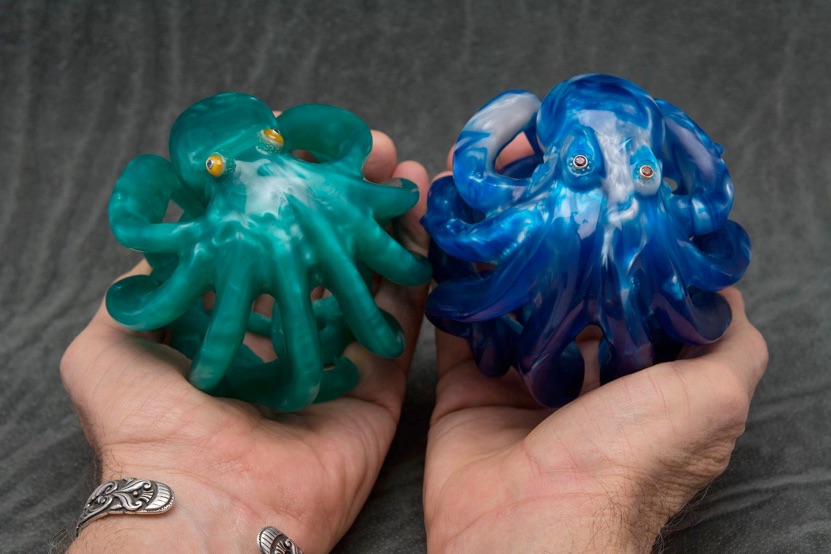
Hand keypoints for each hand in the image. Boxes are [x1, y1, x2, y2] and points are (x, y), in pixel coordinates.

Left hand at [61, 131, 430, 552]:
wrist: (211, 502)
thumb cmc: (153, 426)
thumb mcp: (110, 345)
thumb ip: (139, 288)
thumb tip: (164, 239)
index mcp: (235, 317)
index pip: (270, 236)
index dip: (290, 187)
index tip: (307, 143)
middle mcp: (290, 328)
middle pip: (329, 245)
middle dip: (351, 193)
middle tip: (374, 150)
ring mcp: (338, 353)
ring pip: (372, 272)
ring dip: (390, 220)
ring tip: (406, 173)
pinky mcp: (378, 382)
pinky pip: (403, 318)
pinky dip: (417, 270)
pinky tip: (423, 223)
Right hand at [423, 149, 767, 551]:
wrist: (532, 523)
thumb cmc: (629, 460)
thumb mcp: (712, 398)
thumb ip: (729, 344)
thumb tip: (721, 290)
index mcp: (637, 382)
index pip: (633, 301)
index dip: (624, 252)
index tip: (610, 201)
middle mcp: (579, 380)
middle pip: (568, 298)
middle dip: (558, 248)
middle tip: (544, 190)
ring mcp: (519, 382)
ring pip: (512, 305)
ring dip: (504, 259)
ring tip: (497, 202)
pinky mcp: (467, 386)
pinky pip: (460, 327)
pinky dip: (456, 286)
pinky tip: (456, 240)